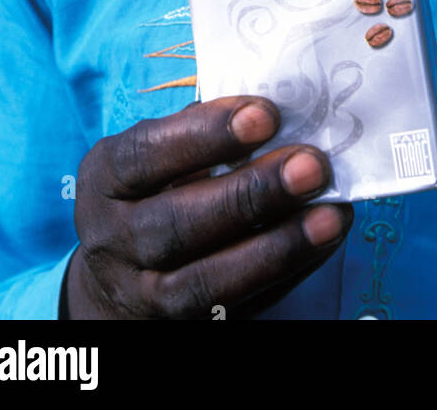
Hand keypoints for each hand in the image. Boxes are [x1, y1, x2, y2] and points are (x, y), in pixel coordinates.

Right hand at [64, 96, 351, 318]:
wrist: (115, 284)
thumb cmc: (154, 191)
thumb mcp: (156, 154)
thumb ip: (202, 131)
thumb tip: (281, 107)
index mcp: (105, 179)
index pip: (146, 155)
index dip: (205, 135)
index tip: (266, 115)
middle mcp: (113, 241)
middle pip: (178, 224)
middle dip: (251, 193)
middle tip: (312, 165)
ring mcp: (143, 296)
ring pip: (207, 282)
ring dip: (277, 246)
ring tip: (331, 214)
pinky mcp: (182, 330)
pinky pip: (238, 308)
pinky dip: (286, 274)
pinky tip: (324, 241)